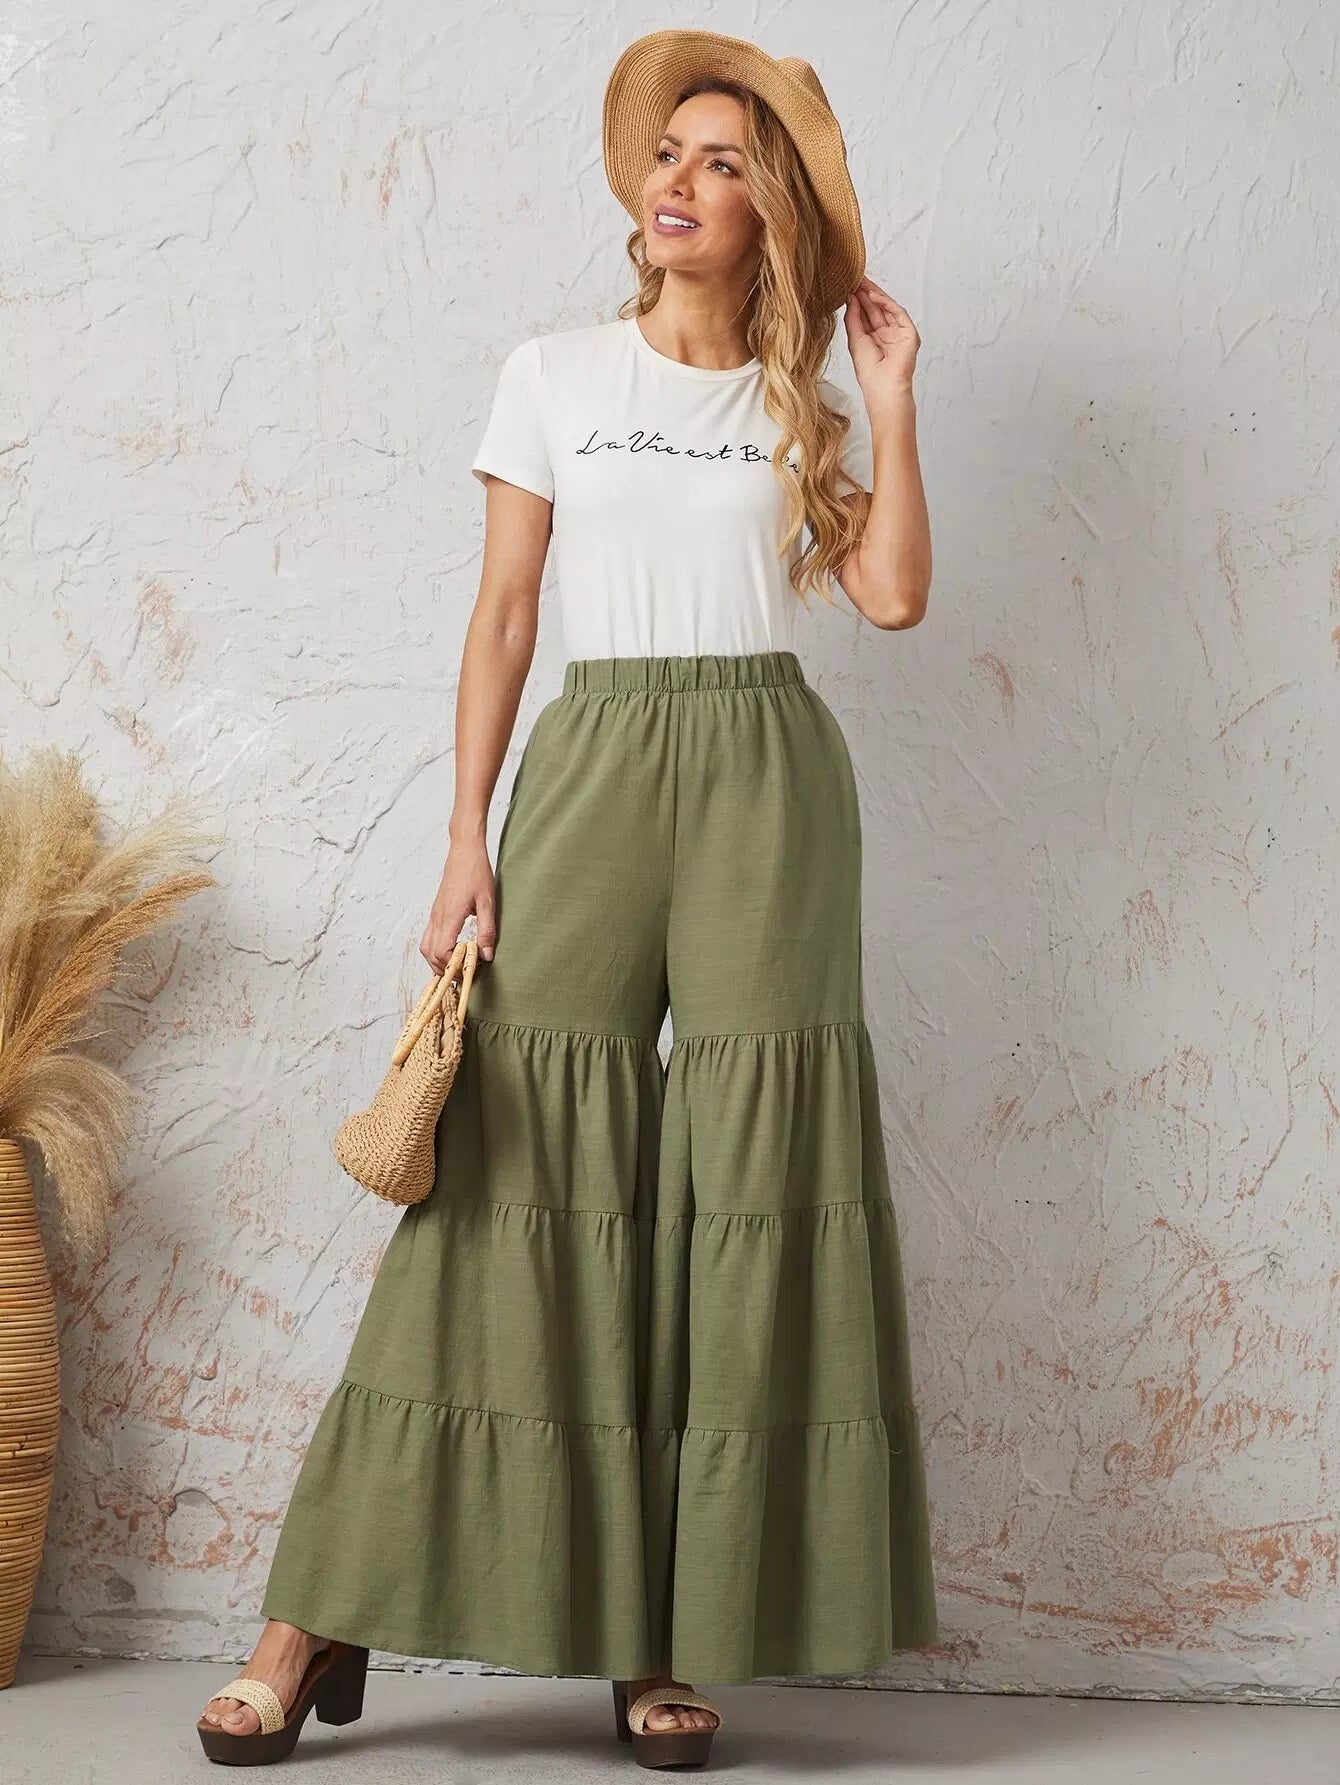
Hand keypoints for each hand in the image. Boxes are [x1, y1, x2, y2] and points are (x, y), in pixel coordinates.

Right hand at [420, 839, 496, 971]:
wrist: (464, 851)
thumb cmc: (476, 872)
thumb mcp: (488, 902)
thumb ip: (487, 930)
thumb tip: (486, 955)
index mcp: (449, 916)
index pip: (442, 952)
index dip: (454, 966)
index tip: (470, 970)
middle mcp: (438, 918)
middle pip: (430, 955)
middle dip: (445, 969)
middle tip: (464, 973)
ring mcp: (435, 915)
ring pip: (426, 948)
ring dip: (438, 961)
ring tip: (458, 966)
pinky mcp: (436, 912)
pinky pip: (429, 937)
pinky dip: (436, 950)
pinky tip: (452, 951)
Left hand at [842, 276, 919, 413]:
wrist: (883, 388)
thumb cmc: (869, 372)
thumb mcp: (855, 339)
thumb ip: (853, 317)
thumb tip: (851, 297)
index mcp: (873, 338)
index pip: (865, 314)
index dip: (857, 300)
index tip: (847, 285)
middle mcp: (887, 334)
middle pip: (876, 308)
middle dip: (865, 293)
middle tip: (854, 277)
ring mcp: (899, 333)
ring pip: (886, 308)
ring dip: (874, 294)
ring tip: (861, 281)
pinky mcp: (909, 333)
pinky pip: (897, 313)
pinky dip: (885, 302)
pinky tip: (872, 295)